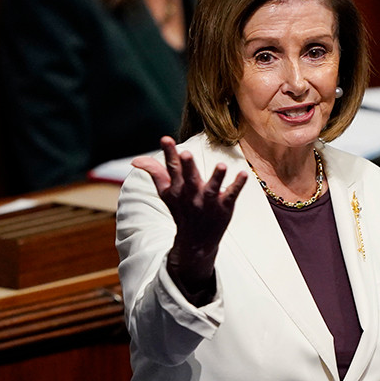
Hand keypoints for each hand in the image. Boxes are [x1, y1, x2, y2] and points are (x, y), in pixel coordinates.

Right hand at [133, 136, 247, 297]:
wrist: (196, 241)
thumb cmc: (182, 211)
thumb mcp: (166, 193)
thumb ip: (155, 173)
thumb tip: (135, 160)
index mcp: (177, 189)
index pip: (172, 168)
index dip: (169, 153)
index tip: (165, 138)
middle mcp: (191, 195)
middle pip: (189, 178)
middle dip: (187, 166)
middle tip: (186, 153)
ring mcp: (208, 202)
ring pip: (213, 188)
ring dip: (217, 177)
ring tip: (222, 165)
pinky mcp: (224, 207)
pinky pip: (232, 195)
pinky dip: (237, 185)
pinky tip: (244, 174)